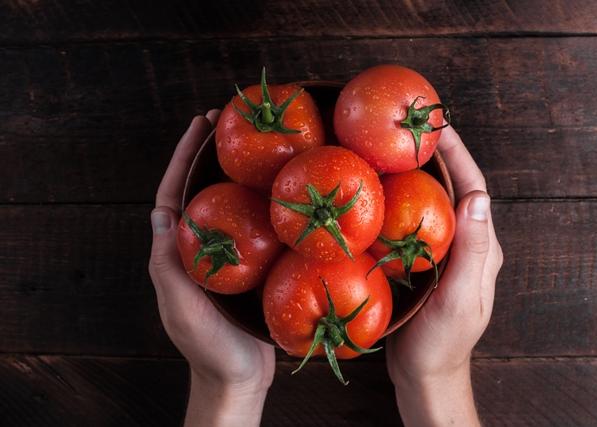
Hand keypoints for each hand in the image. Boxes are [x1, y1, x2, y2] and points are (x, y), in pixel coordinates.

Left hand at [148, 111, 273, 425]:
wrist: (239, 377)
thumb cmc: (209, 347)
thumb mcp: (182, 306)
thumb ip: (168, 265)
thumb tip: (160, 213)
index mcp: (176, 253)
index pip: (173, 195)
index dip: (183, 158)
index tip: (199, 126)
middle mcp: (198, 249)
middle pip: (201, 191)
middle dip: (210, 155)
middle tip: (229, 121)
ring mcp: (225, 257)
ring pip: (228, 205)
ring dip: (237, 173)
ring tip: (257, 144)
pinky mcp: (250, 267)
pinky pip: (254, 227)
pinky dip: (263, 203)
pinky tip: (281, 190)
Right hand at [386, 126, 502, 425]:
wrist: (425, 371)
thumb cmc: (441, 341)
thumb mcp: (459, 298)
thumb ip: (472, 251)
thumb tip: (478, 198)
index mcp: (482, 248)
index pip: (474, 189)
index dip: (458, 155)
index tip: (439, 125)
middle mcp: (467, 243)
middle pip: (455, 188)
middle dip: (438, 154)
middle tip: (411, 126)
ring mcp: (445, 252)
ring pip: (434, 201)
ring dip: (419, 173)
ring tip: (394, 148)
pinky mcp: (423, 260)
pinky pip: (415, 220)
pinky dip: (402, 199)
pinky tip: (382, 191)